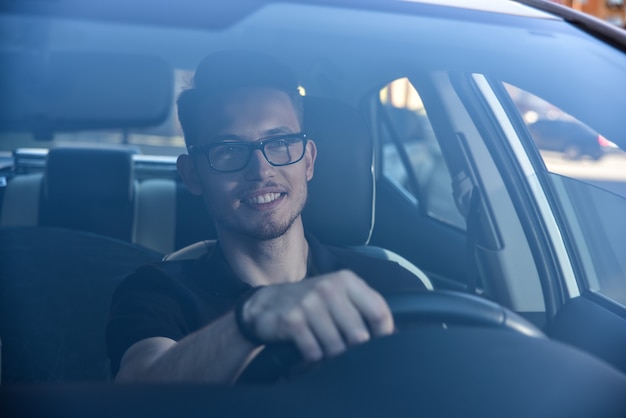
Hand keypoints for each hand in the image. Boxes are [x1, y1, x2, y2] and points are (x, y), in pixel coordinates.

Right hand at [240, 270, 393, 361]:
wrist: (267, 303)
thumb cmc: (311, 302)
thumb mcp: (339, 295)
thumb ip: (364, 308)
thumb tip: (393, 335)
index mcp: (347, 280)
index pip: (379, 311)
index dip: (383, 335)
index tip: (379, 346)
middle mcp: (329, 288)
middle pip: (359, 335)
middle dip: (353, 349)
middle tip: (342, 347)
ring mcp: (310, 303)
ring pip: (337, 347)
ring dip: (331, 354)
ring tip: (323, 345)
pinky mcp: (293, 320)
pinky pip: (315, 352)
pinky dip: (313, 357)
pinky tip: (309, 346)